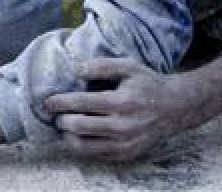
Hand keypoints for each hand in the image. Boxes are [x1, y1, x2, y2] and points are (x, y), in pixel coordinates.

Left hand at [44, 54, 221, 162]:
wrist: (174, 107)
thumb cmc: (147, 83)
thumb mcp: (128, 66)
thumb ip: (101, 65)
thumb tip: (75, 69)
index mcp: (122, 102)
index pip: (82, 104)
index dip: (61, 102)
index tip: (47, 101)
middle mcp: (123, 126)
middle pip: (80, 127)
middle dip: (61, 120)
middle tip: (53, 113)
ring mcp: (124, 144)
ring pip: (85, 146)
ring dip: (68, 136)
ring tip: (63, 126)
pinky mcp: (126, 155)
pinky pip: (96, 155)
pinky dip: (82, 147)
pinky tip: (76, 136)